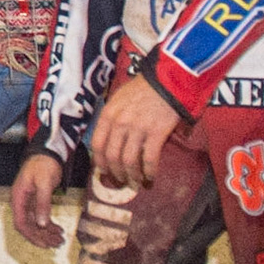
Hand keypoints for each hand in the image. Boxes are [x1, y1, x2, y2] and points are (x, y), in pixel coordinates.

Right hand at [10, 154, 67, 248]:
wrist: (47, 153)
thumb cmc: (43, 165)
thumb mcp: (44, 183)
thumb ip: (42, 203)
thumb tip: (42, 224)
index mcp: (18, 198)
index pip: (20, 223)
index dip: (31, 236)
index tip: (44, 244)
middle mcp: (21, 202)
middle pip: (28, 226)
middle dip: (42, 237)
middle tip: (56, 244)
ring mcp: (28, 202)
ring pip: (35, 224)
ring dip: (47, 233)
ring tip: (60, 240)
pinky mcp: (36, 201)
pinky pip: (40, 217)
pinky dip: (49, 225)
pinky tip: (58, 230)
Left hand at [90, 74, 181, 189]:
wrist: (167, 81)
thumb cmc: (143, 89)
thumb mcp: (119, 98)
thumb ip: (111, 117)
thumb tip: (108, 139)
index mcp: (108, 114)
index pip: (97, 145)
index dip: (100, 162)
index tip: (105, 171)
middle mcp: (119, 123)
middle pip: (112, 156)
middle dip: (116, 173)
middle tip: (122, 181)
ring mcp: (137, 128)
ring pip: (129, 161)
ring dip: (132, 176)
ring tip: (137, 182)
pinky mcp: (156, 133)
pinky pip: (149, 159)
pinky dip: (149, 172)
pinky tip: (151, 177)